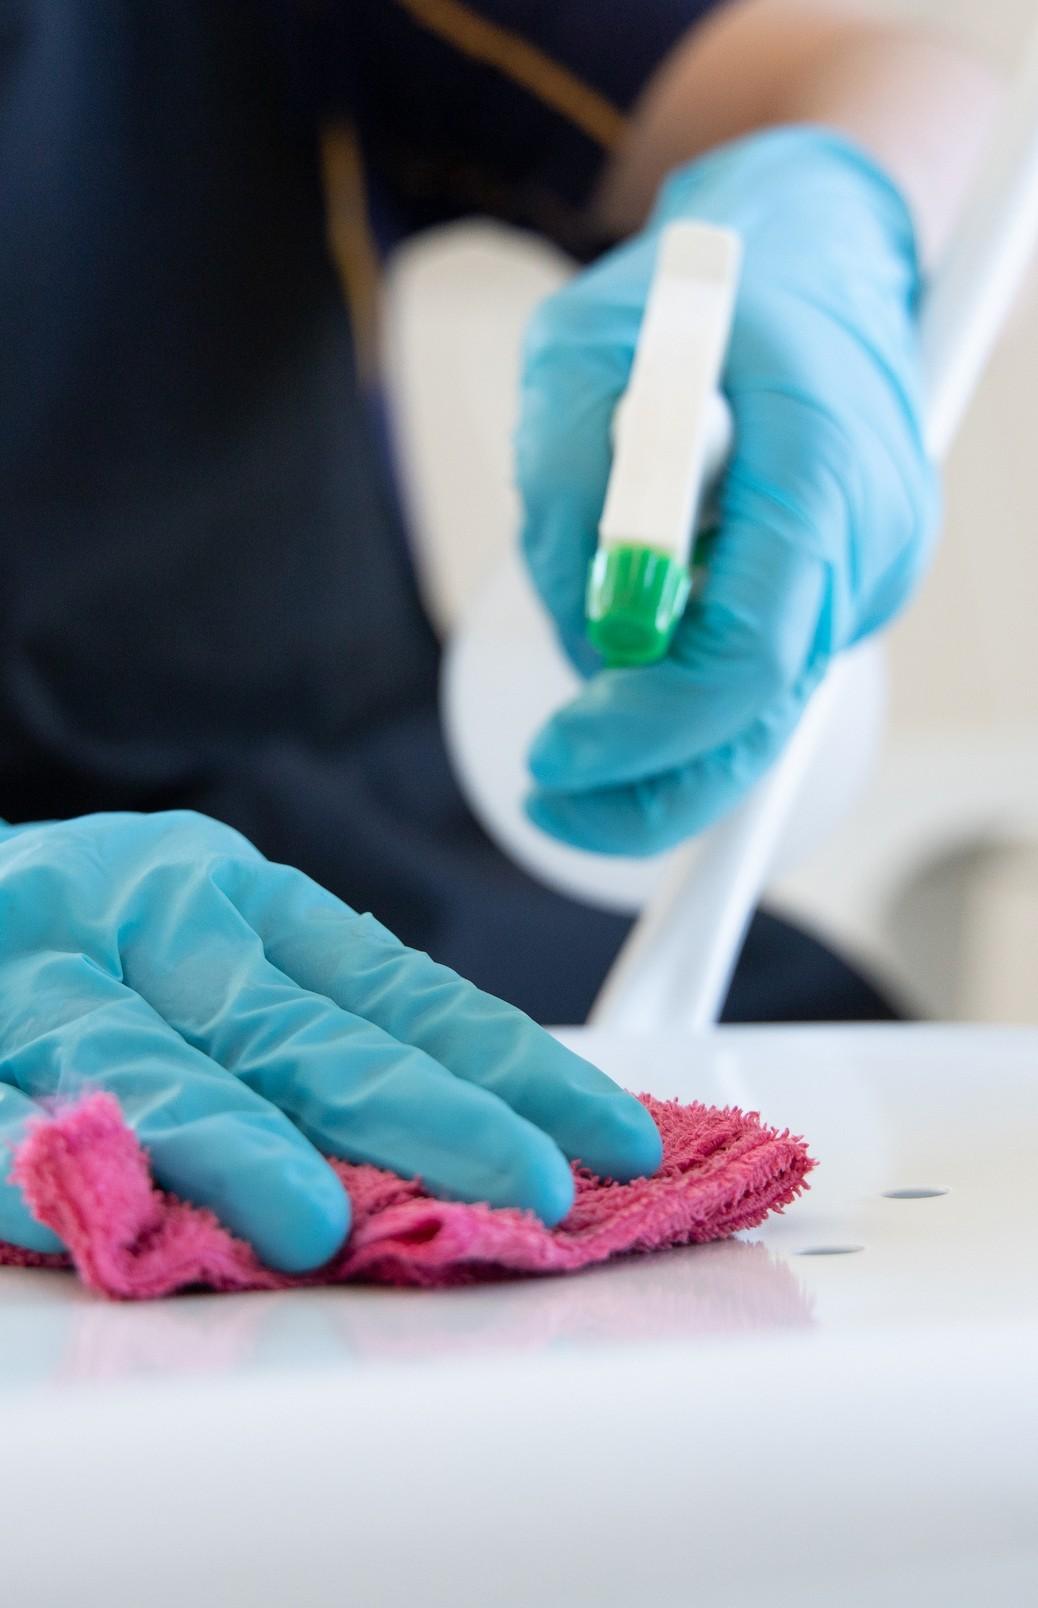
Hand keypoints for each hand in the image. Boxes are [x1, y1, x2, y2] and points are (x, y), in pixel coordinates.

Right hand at [0, 811, 660, 1269]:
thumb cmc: (87, 933)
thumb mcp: (210, 939)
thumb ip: (310, 1020)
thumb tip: (473, 1122)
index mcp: (238, 899)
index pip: (400, 989)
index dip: (511, 1065)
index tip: (612, 1136)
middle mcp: (148, 922)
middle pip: (298, 1031)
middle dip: (422, 1116)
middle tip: (526, 1188)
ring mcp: (38, 975)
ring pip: (143, 1067)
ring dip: (235, 1146)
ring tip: (318, 1224)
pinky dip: (44, 1164)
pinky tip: (99, 1221)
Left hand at [517, 128, 938, 854]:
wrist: (813, 252)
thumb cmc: (696, 292)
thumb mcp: (580, 344)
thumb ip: (569, 476)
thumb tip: (590, 639)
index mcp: (818, 462)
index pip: (750, 653)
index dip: (648, 728)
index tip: (556, 756)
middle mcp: (870, 538)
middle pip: (763, 717)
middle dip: (649, 780)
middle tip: (549, 796)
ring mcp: (876, 574)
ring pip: (755, 706)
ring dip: (657, 711)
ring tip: (591, 603)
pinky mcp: (852, 593)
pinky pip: (762, 672)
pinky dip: (689, 679)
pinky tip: (649, 611)